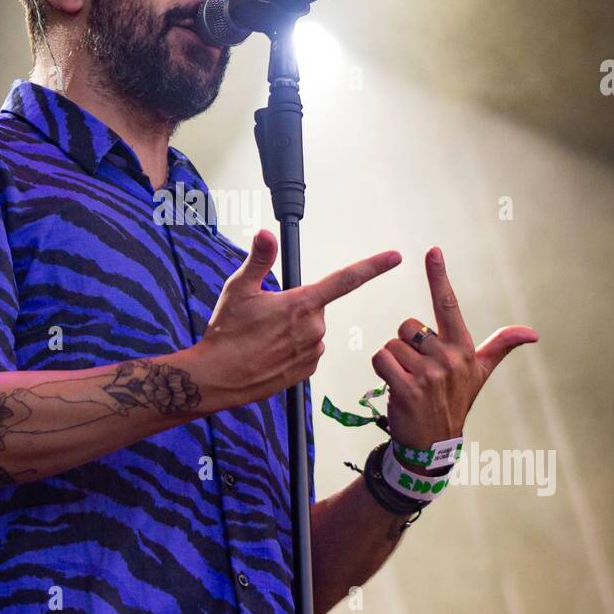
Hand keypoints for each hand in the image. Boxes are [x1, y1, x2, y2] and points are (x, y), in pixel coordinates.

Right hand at [194, 229, 400, 409]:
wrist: (218, 378)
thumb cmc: (226, 333)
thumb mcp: (239, 288)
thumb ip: (259, 259)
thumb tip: (266, 235)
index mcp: (302, 303)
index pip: (347, 279)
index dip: (374, 265)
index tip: (395, 257)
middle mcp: (314, 328)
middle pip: (316, 306)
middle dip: (296, 307)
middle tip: (265, 317)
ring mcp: (313, 351)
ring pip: (311, 330)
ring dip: (293, 330)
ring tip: (263, 339)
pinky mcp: (308, 371)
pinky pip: (308, 351)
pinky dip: (293, 349)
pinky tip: (270, 354)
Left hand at [371, 246, 537, 452]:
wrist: (433, 443)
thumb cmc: (454, 400)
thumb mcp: (480, 373)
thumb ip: (501, 346)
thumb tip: (533, 333)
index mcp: (463, 348)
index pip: (449, 305)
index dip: (439, 276)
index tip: (433, 250)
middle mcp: (448, 358)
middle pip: (406, 326)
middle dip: (405, 345)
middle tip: (417, 369)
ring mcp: (429, 374)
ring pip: (391, 344)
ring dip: (393, 361)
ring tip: (407, 381)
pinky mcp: (408, 388)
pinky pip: (381, 359)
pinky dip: (381, 370)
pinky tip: (395, 387)